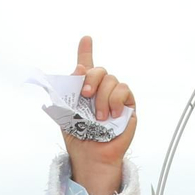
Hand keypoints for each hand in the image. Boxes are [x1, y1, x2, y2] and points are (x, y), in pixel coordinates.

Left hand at [60, 36, 134, 194]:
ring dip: (102, 96)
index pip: (86, 67)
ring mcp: (116, 97)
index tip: (86, 38)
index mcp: (85, 90)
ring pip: (112, 79)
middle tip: (85, 94)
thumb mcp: (66, 111)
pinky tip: (111, 114)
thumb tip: (78, 69)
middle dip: (91, 78)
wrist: (91, 155)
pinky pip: (124, 90)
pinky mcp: (128, 105)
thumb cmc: (79, 136)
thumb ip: (69, 90)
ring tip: (99, 117)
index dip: (86, 51)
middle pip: (99, 70)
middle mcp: (102, 91)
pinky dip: (115, 100)